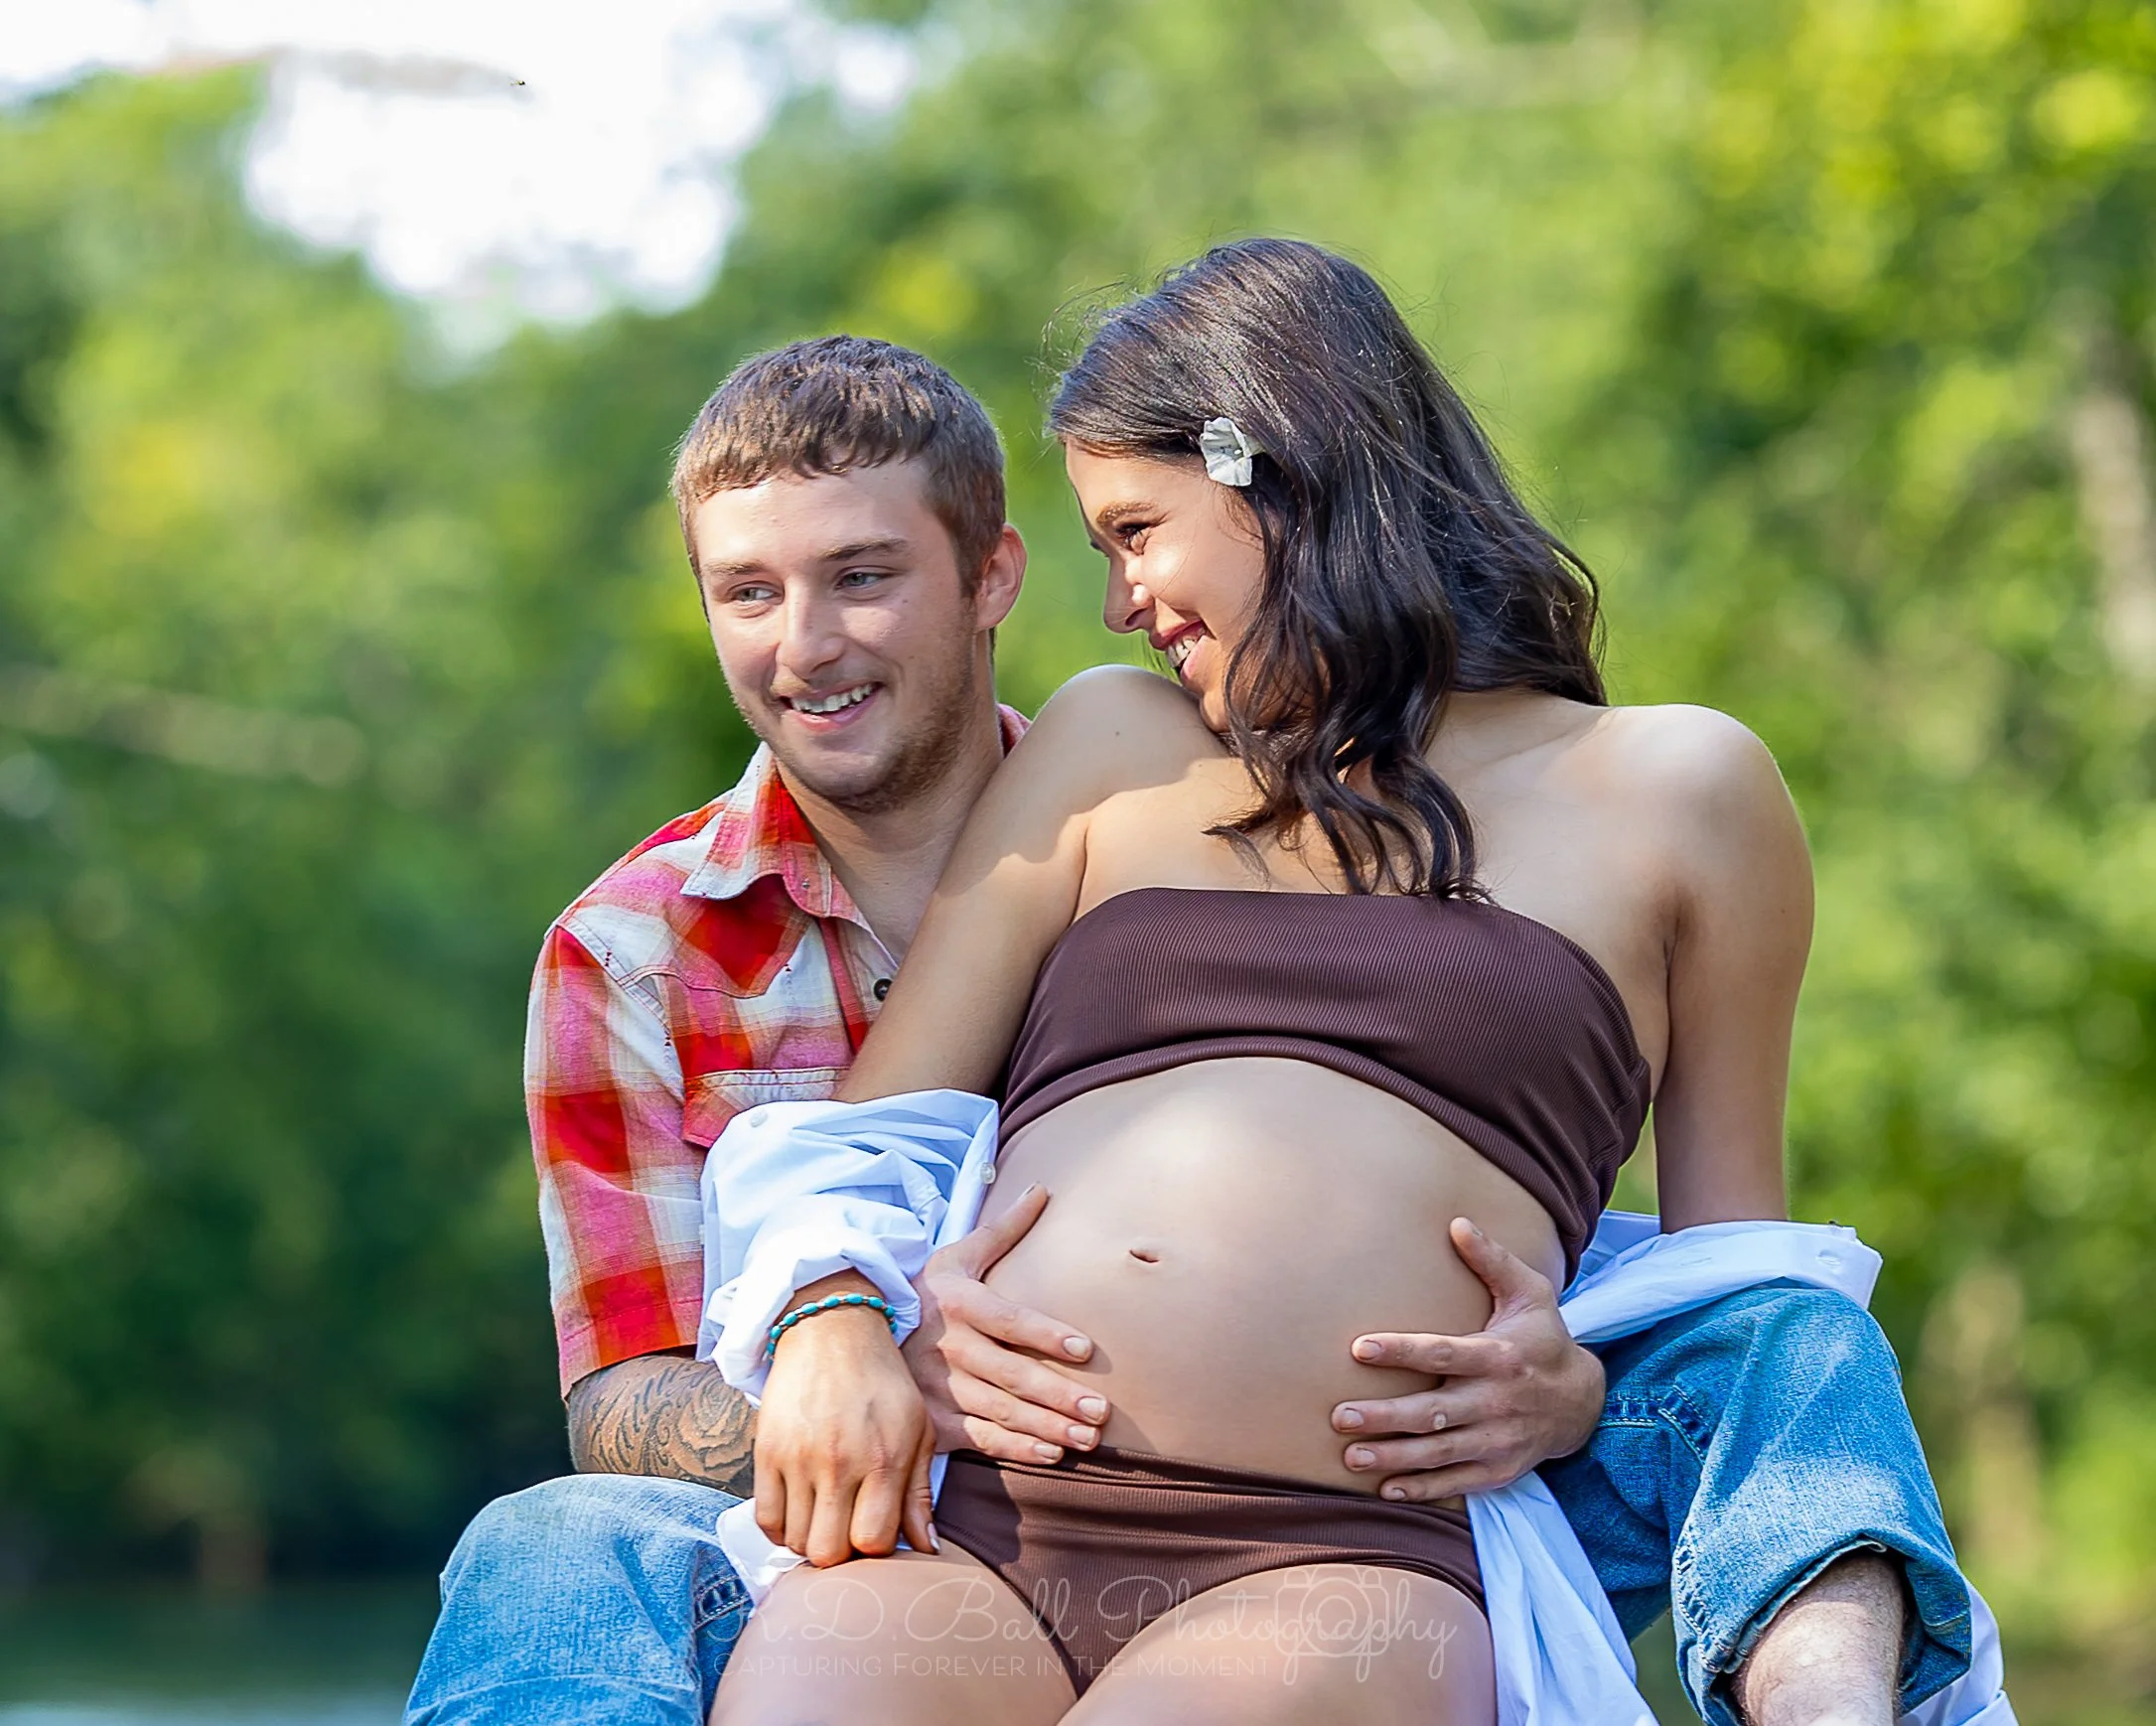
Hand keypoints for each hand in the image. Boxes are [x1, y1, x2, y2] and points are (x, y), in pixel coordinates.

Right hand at [753, 1288, 936, 1565]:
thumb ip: (919, 1493)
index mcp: (884, 1458)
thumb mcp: (916, 1429)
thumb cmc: (882, 1382)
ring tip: (826, 1517)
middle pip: (829, 1552)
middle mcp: (839, 1462)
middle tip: (848, 1530)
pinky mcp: (766, 1451)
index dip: (877, 1550)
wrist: (831, 1329)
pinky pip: (766, 1520)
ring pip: (796, 1541)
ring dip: (812, 1539)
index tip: (877, 1532)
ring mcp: (798, 1458)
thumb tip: (926, 1548)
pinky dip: (782, 1529)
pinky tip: (800, 1513)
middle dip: (841, 1553)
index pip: (874, 1542)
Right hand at [902, 1183, 1109, 1461]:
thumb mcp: (957, 1256)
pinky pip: (978, 1439)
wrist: (856, 1327)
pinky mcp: (931, 1420)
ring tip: (1087, 1438)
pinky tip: (1050, 1453)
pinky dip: (1015, 1448)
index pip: (1009, 1320)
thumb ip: (1004, 1229)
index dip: (1047, 1335)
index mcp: (958, 1304)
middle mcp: (948, 1348)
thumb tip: (1042, 1189)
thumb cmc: (923, 1290)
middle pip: (1012, 1375)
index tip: (1085, 1349)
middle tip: (1101, 1411)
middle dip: (1059, 1396)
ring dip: (1047, 1427)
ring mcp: (938, 1388)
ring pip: (1000, 1411)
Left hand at [1332, 1217, 1604, 1499]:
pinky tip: (1386, 1488)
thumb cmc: (1543, 1338)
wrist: (1584, 1402)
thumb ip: (1492, 1260)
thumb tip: (1456, 1222)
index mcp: (1498, 1356)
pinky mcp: (1499, 1469)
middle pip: (1434, 1412)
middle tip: (1339, 1416)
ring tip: (1351, 1457)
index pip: (1443, 1353)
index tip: (1359, 1348)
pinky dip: (1422, 1488)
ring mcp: (1498, 1440)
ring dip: (1393, 1458)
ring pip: (1439, 1453)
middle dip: (1385, 1417)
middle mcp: (1497, 1402)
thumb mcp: (1529, 1294)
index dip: (1402, 1351)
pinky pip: (1456, 1483)